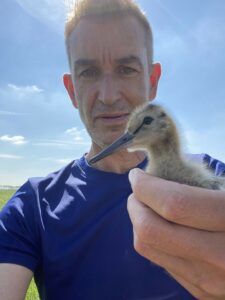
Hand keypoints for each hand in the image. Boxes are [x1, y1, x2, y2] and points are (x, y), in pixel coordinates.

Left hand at [127, 168, 224, 299]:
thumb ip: (210, 183)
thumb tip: (168, 175)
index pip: (174, 204)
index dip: (147, 186)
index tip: (137, 175)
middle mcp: (221, 258)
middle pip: (152, 230)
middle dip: (135, 205)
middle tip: (138, 191)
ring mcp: (211, 283)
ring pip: (150, 250)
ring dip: (140, 223)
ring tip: (146, 207)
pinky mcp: (205, 294)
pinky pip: (164, 264)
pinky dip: (156, 242)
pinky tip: (165, 230)